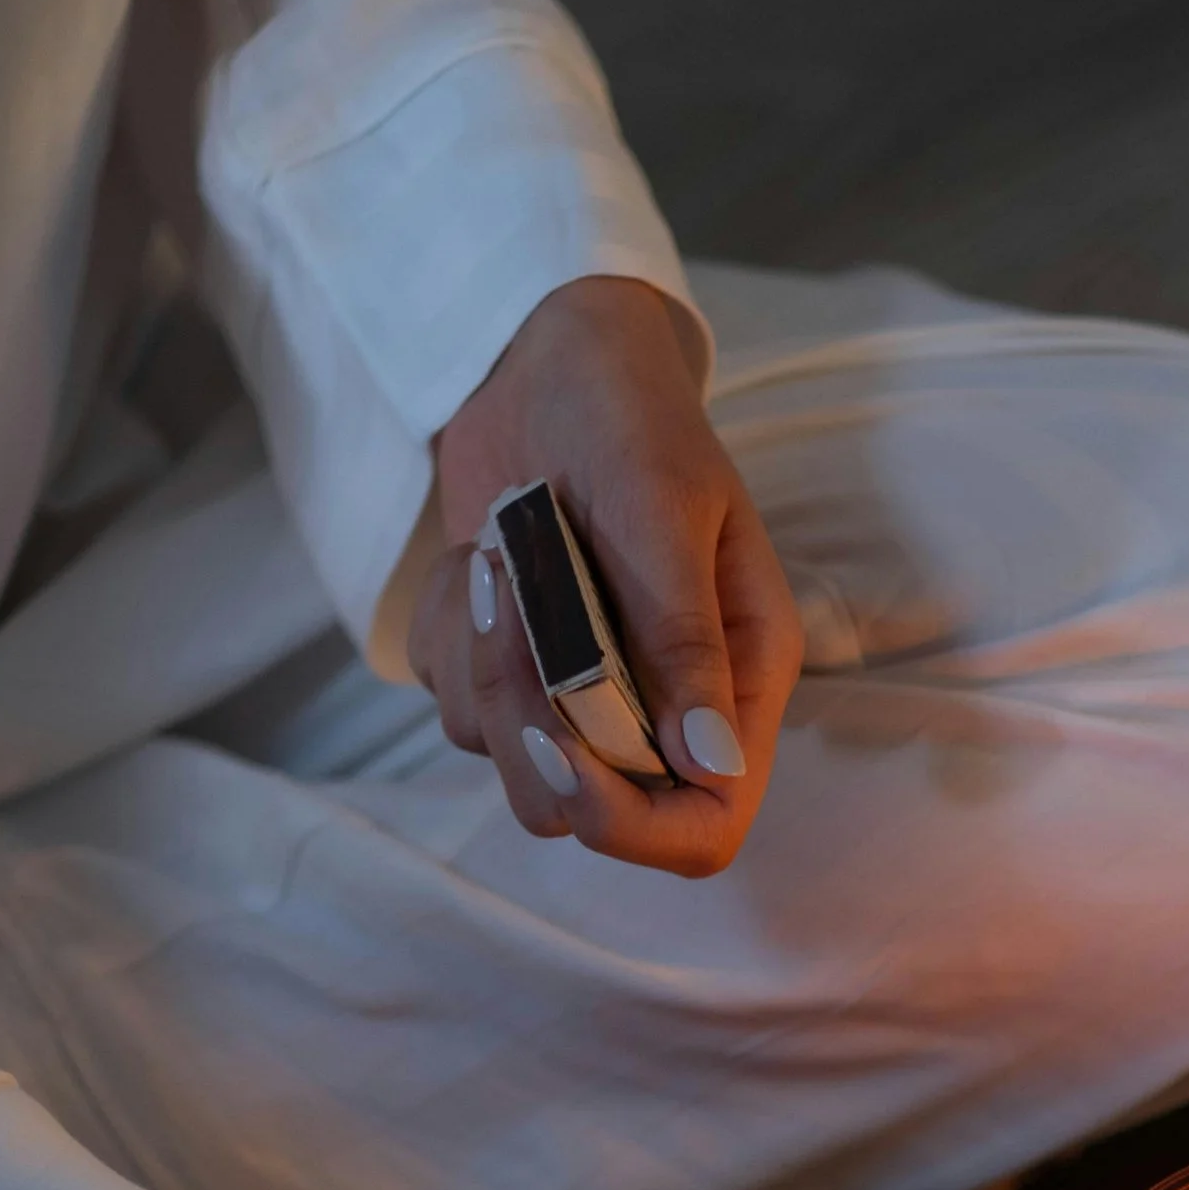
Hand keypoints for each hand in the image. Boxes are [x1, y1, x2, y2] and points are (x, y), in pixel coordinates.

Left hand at [410, 275, 804, 877]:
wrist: (545, 362)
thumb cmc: (631, 420)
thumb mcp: (668, 512)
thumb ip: (687, 638)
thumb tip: (711, 763)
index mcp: (735, 681)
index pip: (705, 828)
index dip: (637, 827)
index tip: (570, 756)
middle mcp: (663, 710)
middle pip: (585, 814)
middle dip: (531, 726)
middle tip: (514, 610)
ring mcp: (580, 700)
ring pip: (507, 762)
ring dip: (485, 666)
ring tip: (499, 560)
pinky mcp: (508, 678)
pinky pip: (456, 708)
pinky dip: (454, 639)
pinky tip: (479, 565)